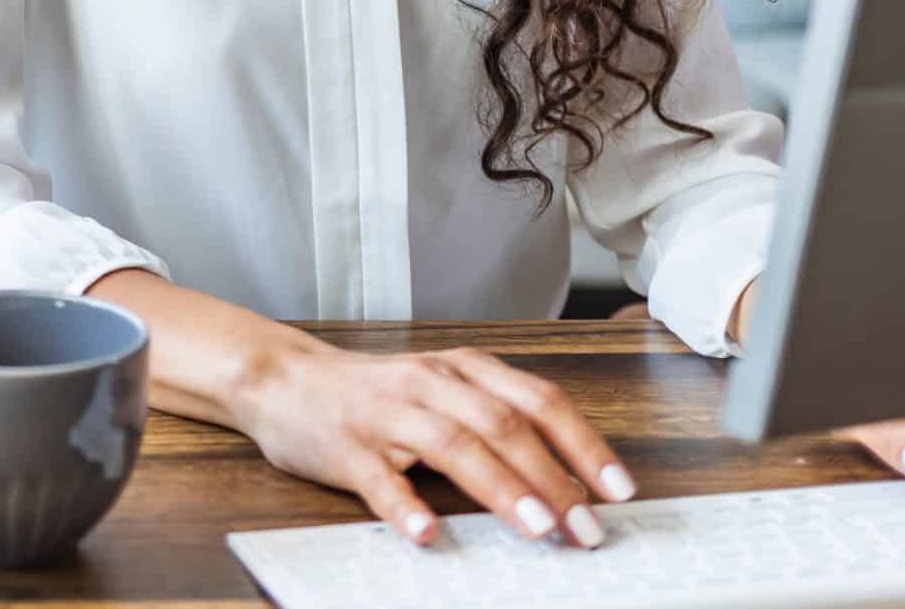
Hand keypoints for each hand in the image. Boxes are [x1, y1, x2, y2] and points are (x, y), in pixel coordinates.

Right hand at [232, 340, 637, 548]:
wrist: (285, 380)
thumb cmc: (377, 395)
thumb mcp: (443, 392)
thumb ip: (497, 422)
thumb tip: (566, 485)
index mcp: (463, 370)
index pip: (539, 402)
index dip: (583, 445)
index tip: (619, 491)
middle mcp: (431, 384)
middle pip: (504, 426)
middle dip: (552, 479)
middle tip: (586, 529)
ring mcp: (387, 413)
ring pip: (453, 445)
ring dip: (500, 488)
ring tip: (536, 529)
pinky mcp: (346, 447)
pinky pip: (379, 479)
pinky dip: (405, 506)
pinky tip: (427, 535)